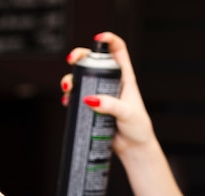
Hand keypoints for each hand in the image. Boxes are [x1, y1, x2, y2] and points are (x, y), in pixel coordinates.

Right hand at [60, 32, 155, 156]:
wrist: (133, 148)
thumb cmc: (138, 128)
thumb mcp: (127, 114)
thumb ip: (111, 106)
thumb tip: (90, 99)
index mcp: (125, 78)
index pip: (118, 51)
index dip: (108, 40)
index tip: (97, 38)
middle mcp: (110, 83)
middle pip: (92, 63)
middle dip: (79, 58)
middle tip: (71, 61)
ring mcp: (99, 96)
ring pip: (81, 80)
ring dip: (70, 80)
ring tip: (68, 88)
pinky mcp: (91, 109)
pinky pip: (76, 99)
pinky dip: (69, 98)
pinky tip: (67, 102)